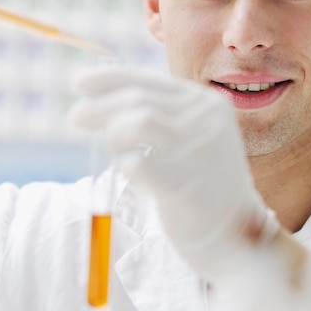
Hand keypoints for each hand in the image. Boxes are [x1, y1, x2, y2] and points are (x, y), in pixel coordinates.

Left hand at [70, 65, 280, 280]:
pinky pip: (137, 164)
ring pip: (138, 122)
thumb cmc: (202, 182)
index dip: (111, 79)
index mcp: (207, 104)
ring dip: (114, 135)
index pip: (150, 82)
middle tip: (75, 117)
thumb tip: (100, 97)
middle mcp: (207, 120)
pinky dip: (125, 166)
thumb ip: (161, 114)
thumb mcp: (191, 136)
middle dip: (99, 107)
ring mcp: (200, 150)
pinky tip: (133, 174)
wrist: (234, 232)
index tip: (80, 83)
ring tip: (115, 151)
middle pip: (138, 100)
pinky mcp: (187, 184)